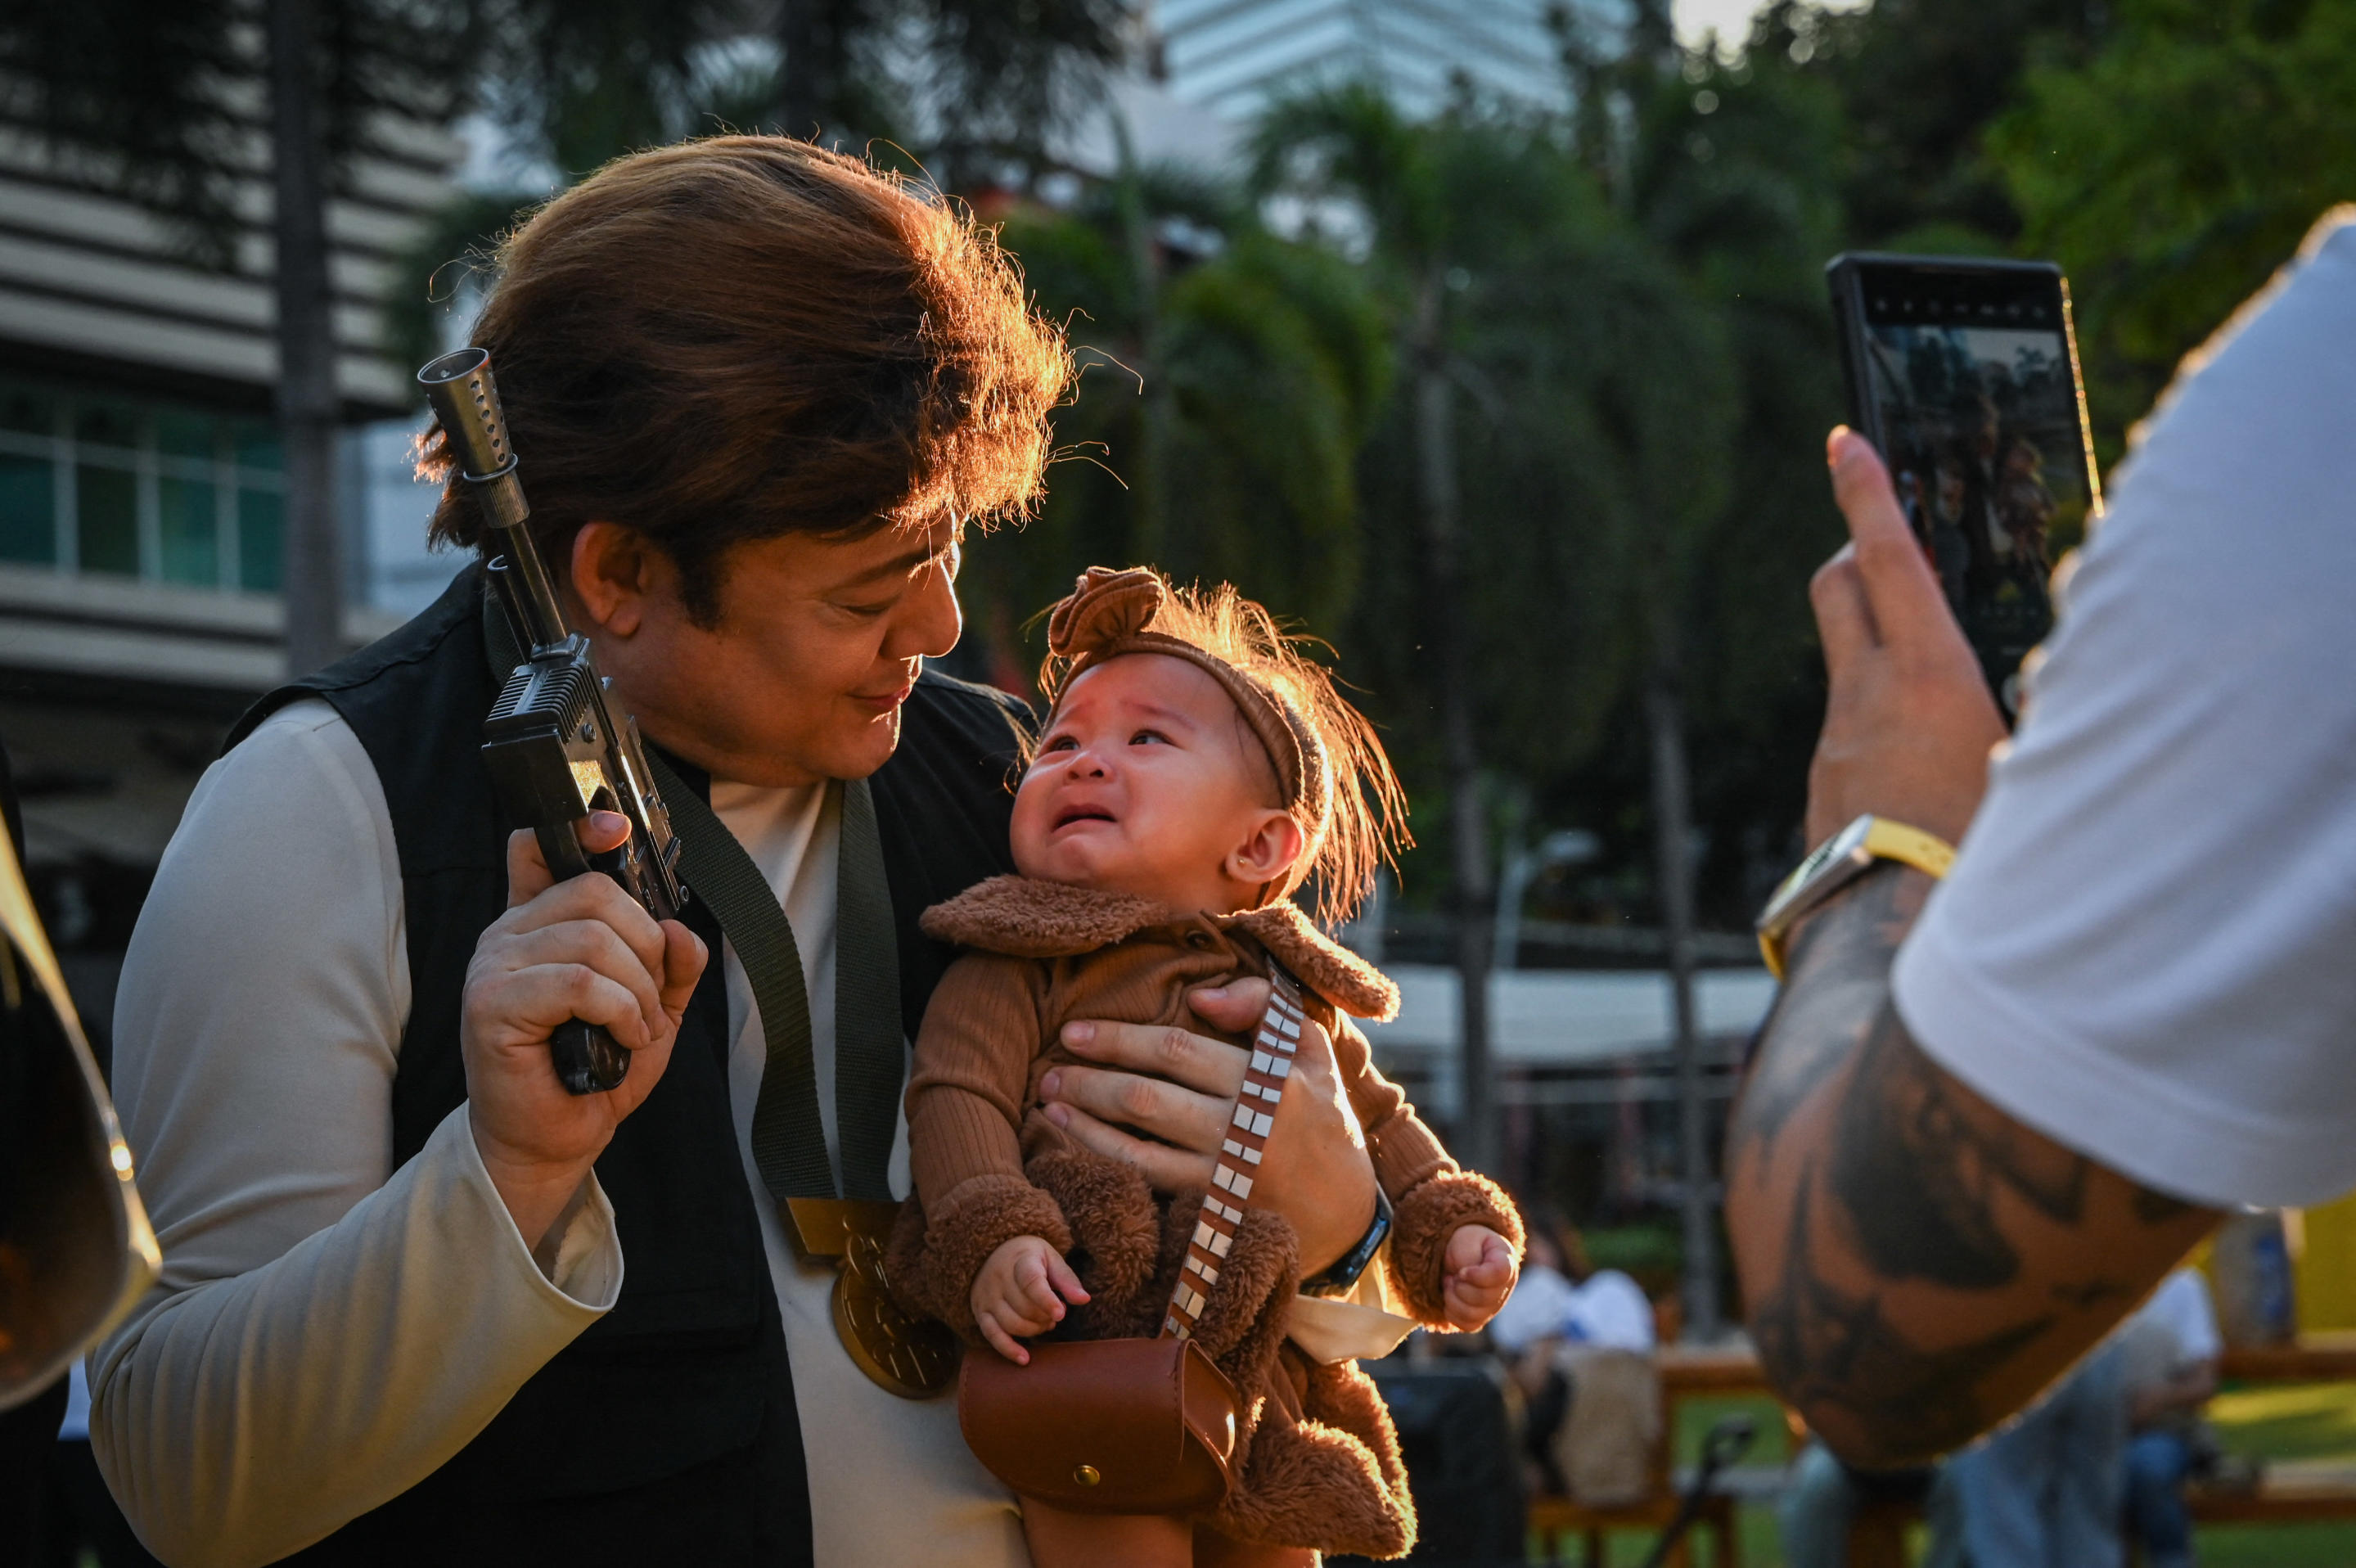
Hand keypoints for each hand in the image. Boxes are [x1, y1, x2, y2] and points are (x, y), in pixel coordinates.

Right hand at [463, 811, 706, 1253]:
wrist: (554, 1138)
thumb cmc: (594, 1070)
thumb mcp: (651, 1007)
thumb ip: (670, 964)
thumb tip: (681, 929)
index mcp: (538, 923)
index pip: (540, 847)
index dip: (582, 829)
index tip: (618, 829)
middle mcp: (508, 934)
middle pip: (595, 893)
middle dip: (646, 944)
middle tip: (650, 996)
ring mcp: (493, 966)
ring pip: (592, 939)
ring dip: (637, 988)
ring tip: (637, 1026)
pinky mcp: (491, 1005)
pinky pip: (577, 981)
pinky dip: (618, 1009)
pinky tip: (623, 1037)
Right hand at [971, 1235, 1088, 1363]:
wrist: (992, 1252)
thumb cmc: (1029, 1258)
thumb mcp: (1050, 1259)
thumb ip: (1067, 1280)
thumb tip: (1084, 1300)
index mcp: (1020, 1260)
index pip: (1031, 1282)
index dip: (1046, 1300)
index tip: (1061, 1314)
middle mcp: (999, 1278)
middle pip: (1024, 1307)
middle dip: (1045, 1317)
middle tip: (1055, 1315)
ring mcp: (987, 1296)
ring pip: (1011, 1324)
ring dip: (1033, 1330)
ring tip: (1044, 1323)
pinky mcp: (980, 1312)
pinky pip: (992, 1335)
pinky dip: (1008, 1349)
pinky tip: (1024, 1359)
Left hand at [1042, 978, 1379, 1273]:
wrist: (1345, 1215)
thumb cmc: (1320, 1119)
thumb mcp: (1310, 1052)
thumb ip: (1262, 1008)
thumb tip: (1200, 998)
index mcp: (1270, 1083)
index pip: (1179, 1050)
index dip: (1120, 1038)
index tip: (1076, 1032)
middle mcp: (1245, 1131)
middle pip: (1146, 1097)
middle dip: (1090, 1080)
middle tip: (1051, 1069)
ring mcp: (1225, 1178)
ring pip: (1136, 1147)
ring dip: (1085, 1123)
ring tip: (1050, 1102)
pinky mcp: (1211, 1215)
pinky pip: (1145, 1184)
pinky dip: (1103, 1162)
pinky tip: (1074, 1144)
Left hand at [1442, 1224, 1517, 1330]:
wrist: (1458, 1255)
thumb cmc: (1465, 1245)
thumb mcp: (1466, 1239)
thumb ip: (1468, 1254)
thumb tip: (1465, 1276)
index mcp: (1506, 1262)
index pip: (1501, 1273)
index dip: (1478, 1276)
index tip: (1462, 1271)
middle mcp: (1505, 1287)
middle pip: (1485, 1297)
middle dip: (1461, 1286)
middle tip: (1454, 1275)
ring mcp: (1495, 1305)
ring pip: (1473, 1314)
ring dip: (1453, 1298)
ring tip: (1451, 1284)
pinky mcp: (1482, 1318)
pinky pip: (1467, 1325)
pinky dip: (1452, 1311)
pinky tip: (1451, 1296)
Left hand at [1805, 429, 2008, 846]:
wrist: (1892, 940)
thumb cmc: (1984, 852)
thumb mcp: (2027, 763)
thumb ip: (2022, 702)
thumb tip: (2031, 674)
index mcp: (1926, 677)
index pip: (1888, 558)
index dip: (1865, 493)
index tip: (1844, 440)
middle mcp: (1865, 697)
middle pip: (1836, 588)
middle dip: (1853, 553)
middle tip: (1877, 546)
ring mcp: (1833, 741)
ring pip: (1844, 663)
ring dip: (1876, 651)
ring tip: (1933, 690)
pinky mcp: (1820, 787)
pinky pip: (1848, 731)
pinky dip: (1877, 724)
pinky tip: (1919, 769)